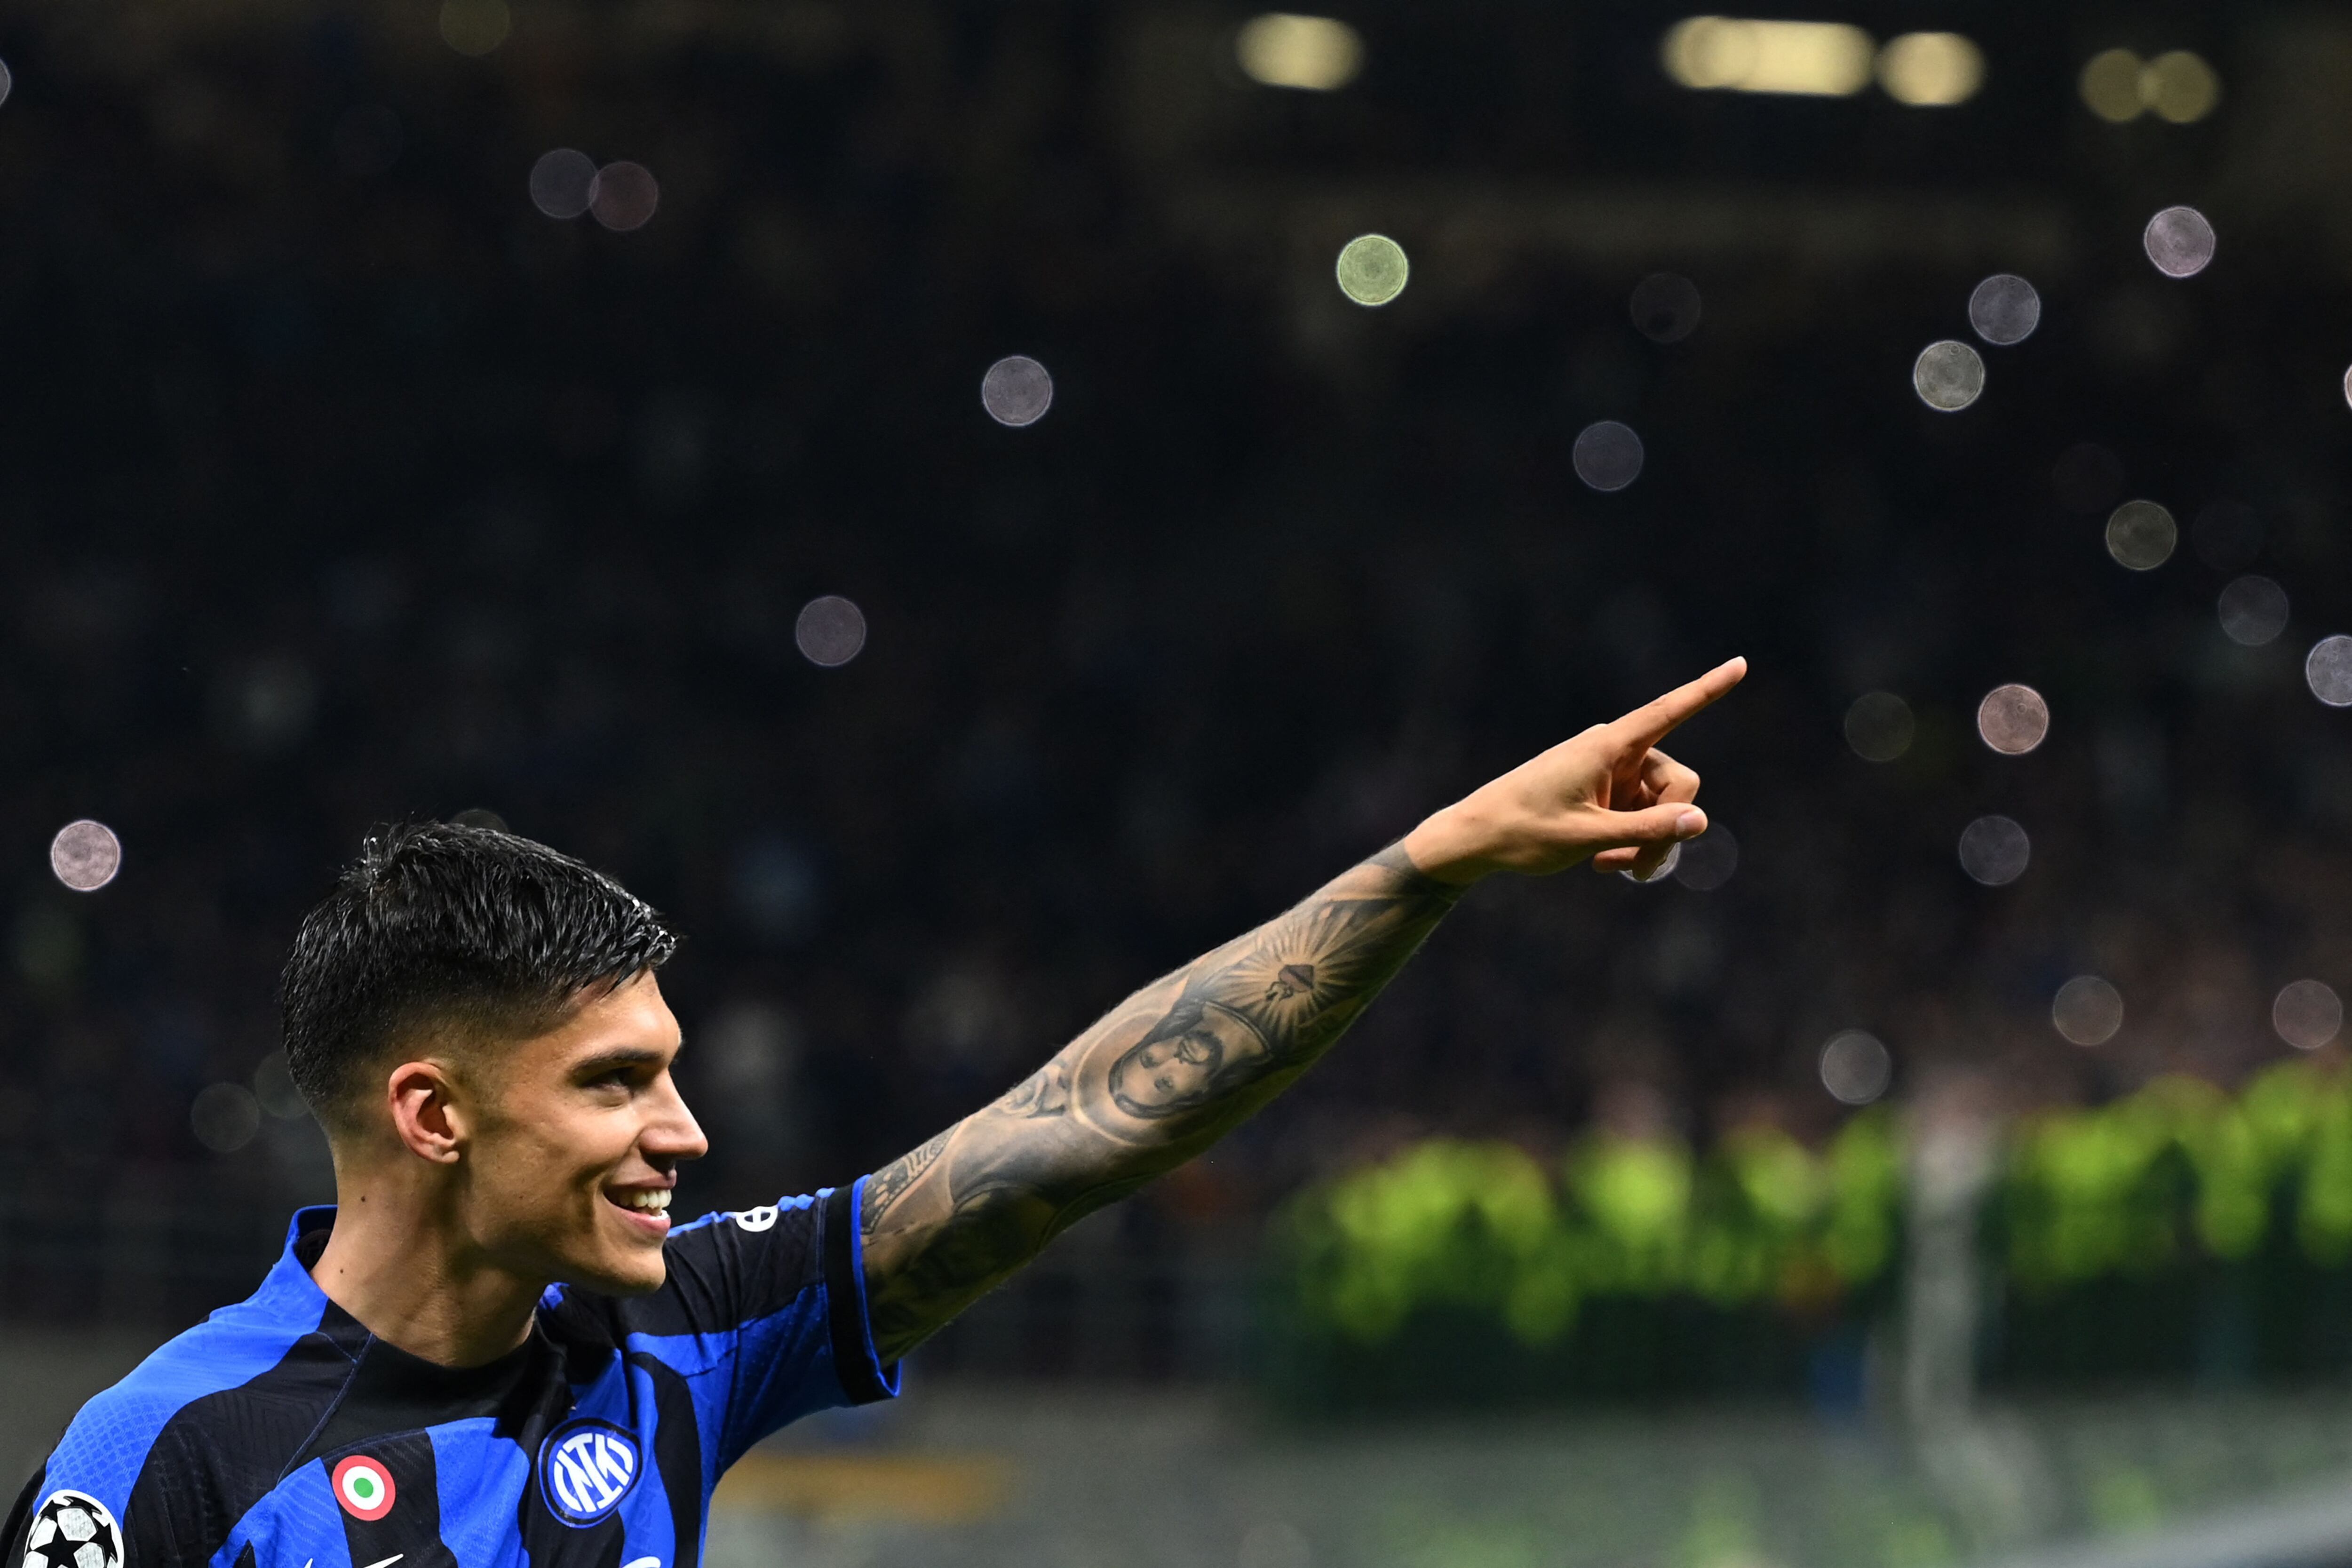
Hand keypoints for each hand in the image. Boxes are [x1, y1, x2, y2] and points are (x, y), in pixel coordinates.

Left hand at [1400, 657, 1746, 883]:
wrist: (1477, 837)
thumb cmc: (1525, 832)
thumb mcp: (1589, 837)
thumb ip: (1647, 831)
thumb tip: (1700, 820)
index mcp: (1608, 747)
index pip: (1669, 712)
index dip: (1708, 690)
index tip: (1742, 663)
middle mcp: (1614, 752)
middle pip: (1678, 785)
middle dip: (1667, 829)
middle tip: (1639, 871)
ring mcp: (1611, 773)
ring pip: (1660, 807)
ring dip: (1646, 843)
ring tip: (1609, 867)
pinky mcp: (1604, 792)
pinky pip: (1639, 815)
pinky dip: (1630, 841)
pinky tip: (1602, 861)